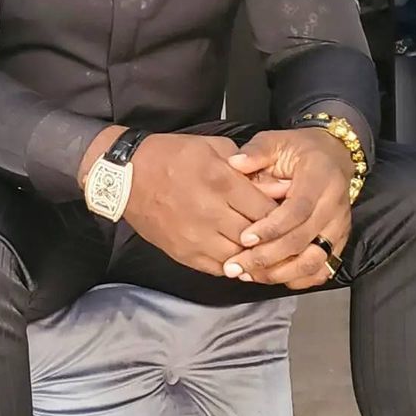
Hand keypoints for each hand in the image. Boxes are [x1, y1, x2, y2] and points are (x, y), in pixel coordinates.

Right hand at [120, 133, 282, 274]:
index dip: (282, 216)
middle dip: (272, 238)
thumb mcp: (213, 147)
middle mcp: (211, 213)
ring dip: (254, 256)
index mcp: (221, 182)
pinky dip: (234, 266)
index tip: (288, 215)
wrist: (127, 176)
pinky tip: (242, 260)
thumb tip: (277, 186)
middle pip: (256, 236)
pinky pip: (219, 269)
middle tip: (284, 237)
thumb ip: (247, 166)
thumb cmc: (172, 156)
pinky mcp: (184, 254)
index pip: (266, 210)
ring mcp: (196, 237)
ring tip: (265, 251)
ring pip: (240, 257)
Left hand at [223, 129, 353, 289]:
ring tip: (248, 275)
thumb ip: (256, 151)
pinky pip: (321, 269)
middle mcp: (334, 206)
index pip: (298, 209)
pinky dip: (297, 279)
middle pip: (302, 240)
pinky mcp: (338, 242)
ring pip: (313, 261)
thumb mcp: (277, 140)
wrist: (334, 157)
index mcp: (320, 178)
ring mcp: (338, 227)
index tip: (245, 238)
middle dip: (266, 257)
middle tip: (235, 266)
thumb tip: (235, 163)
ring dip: (279, 273)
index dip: (271, 227)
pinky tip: (271, 278)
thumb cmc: (300, 150)